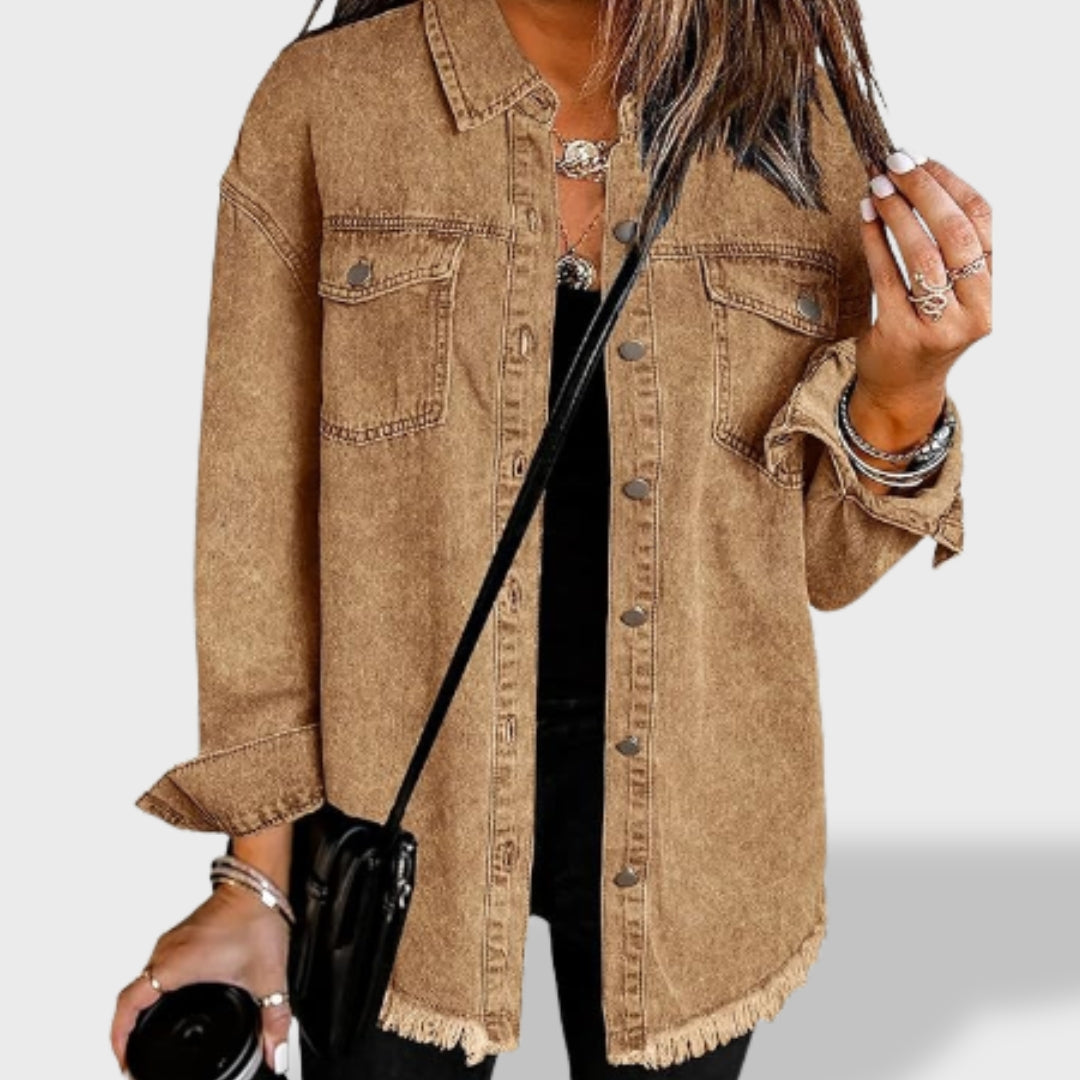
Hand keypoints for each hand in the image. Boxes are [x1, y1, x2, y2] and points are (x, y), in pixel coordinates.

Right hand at [111, 883, 292, 1075]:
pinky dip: (156, 989)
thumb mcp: (268, 978)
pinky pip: (157, 967)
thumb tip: (276, 1051)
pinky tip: (172, 998)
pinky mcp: (183, 935)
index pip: (128, 1004)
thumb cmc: (257, 917)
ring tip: (148, 1031)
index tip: (124, 1058)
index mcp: (176, 965)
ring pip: (144, 979)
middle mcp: (167, 951)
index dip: (119, 1036)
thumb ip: (274, 1020)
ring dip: (142, 1006)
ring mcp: (173, 941)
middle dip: (128, 1028)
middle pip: (131, 995)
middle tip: (135, 1052)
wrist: (259, 882)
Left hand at [853, 151, 991, 436]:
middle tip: (894, 164)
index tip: (923, 160)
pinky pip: (887, 278)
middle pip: (955, 234)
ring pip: (923, 256)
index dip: (951, 184)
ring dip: (897, 213)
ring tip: (877, 186)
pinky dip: (875, 241)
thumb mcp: (950, 293)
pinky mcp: (901, 334)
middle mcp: (973, 309)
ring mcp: (938, 325)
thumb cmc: (923, 331)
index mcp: (989, 290)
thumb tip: (918, 178)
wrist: (901, 389)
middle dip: (923, 191)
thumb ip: (949, 251)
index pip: (981, 222)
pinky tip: (865, 218)